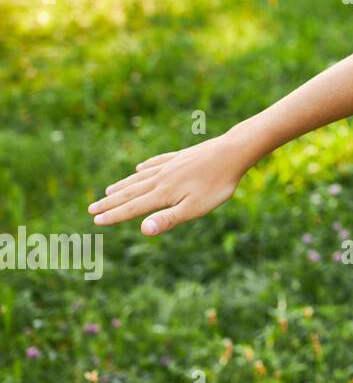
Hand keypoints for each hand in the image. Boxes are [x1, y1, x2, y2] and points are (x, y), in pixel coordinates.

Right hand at [89, 134, 250, 234]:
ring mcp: (170, 165)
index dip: (114, 216)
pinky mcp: (181, 157)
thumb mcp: (195, 207)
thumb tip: (143, 230)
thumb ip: (169, 219)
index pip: (133, 208)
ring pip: (140, 177)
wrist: (232, 152)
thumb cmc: (217, 185)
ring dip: (123, 185)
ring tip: (108, 190)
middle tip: (91, 209)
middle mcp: (162, 178)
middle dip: (110, 202)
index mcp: (163, 193)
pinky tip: (140, 167)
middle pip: (130, 192)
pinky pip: (156, 163)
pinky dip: (144, 167)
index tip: (96, 221)